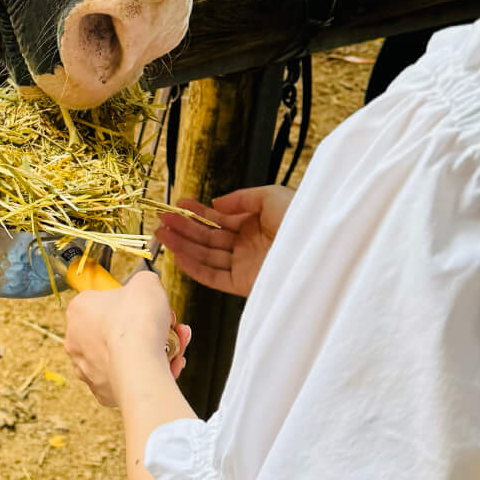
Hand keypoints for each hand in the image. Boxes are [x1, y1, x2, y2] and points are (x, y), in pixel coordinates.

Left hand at [63, 269, 191, 407]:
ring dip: (151, 349)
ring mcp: (88, 369)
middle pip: (116, 331)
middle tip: (167, 325)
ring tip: (175, 344)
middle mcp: (77, 341)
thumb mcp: (146, 283)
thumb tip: (145, 287)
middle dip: (145, 328)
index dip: (132, 303)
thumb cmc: (137, 321)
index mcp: (79, 310)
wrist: (140, 363)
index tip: (148, 306)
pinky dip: (148, 371)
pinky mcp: (103, 391)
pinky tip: (167, 364)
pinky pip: (129, 377)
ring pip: (124, 356)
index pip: (104, 302)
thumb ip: (143, 282)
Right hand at [155, 184, 292, 298]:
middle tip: (162, 219)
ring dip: (183, 246)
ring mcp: (244, 265)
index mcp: (254, 225)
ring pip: (207, 255)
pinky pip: (214, 276)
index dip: (197, 212)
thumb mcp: (270, 196)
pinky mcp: (244, 283)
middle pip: (208, 238)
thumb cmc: (300, 216)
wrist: (317, 244)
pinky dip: (195, 268)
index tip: (177, 204)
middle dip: (184, 228)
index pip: (219, 220)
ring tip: (162, 234)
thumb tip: (216, 204)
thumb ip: (241, 199)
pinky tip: (178, 256)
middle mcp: (246, 246)